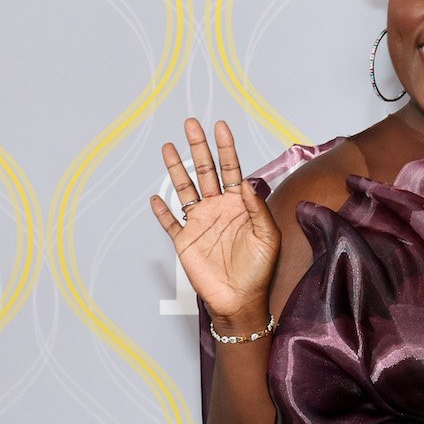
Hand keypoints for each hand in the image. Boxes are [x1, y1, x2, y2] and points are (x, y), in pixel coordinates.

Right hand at [150, 118, 279, 325]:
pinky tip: (156, 197)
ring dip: (176, 168)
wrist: (241, 299)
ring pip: (185, 189)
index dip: (226, 148)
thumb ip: (257, 208)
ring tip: (169, 147)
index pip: (232, 169)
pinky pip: (170, 222)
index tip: (220, 126)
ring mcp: (200, 223)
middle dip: (199, 147)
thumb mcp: (267, 236)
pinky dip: (162, 210)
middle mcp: (218, 209)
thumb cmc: (259, 269)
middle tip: (191, 124)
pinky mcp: (185, 240)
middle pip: (205, 171)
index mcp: (240, 205)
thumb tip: (247, 181)